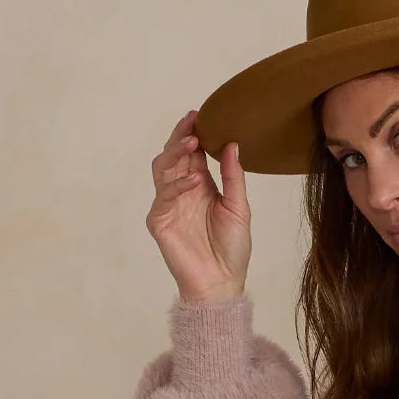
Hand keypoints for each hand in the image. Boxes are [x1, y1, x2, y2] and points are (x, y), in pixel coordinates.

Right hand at [146, 107, 250, 304]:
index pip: (192, 153)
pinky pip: (163, 196)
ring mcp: (168, 205)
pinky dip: (177, 185)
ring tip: (192, 142)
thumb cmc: (232, 249)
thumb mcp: (239, 208)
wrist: (221, 283)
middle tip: (193, 120)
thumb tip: (232, 143)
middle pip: (173, 154)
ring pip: (162, 168)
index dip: (194, 133)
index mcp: (200, 185)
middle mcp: (182, 191)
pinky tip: (194, 180)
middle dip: (181, 135)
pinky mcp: (159, 221)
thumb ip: (233, 177)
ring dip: (175, 152)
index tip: (201, 114)